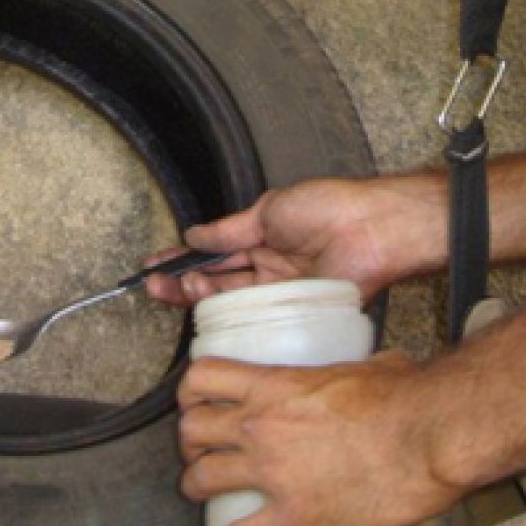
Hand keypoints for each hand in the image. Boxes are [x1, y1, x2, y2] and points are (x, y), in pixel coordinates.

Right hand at [146, 175, 446, 304]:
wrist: (370, 228)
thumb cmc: (327, 207)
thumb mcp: (268, 210)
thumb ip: (228, 228)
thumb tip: (194, 234)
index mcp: (262, 240)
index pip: (214, 254)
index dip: (184, 260)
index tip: (156, 265)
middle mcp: (267, 268)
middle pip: (216, 281)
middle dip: (182, 283)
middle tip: (155, 285)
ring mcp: (278, 292)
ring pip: (229, 300)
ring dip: (199, 295)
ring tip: (179, 287)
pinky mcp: (291, 311)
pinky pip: (255, 317)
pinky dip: (228, 314)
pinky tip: (208, 309)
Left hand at [178, 351, 463, 525]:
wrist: (430, 438)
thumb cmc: (405, 398)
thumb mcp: (372, 366)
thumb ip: (360, 366)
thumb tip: (380, 367)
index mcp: (273, 385)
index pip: (202, 378)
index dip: (189, 390)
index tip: (194, 399)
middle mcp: (261, 426)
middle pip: (191, 430)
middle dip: (189, 440)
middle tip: (200, 446)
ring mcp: (273, 471)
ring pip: (202, 478)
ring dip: (195, 484)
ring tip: (201, 488)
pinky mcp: (295, 511)